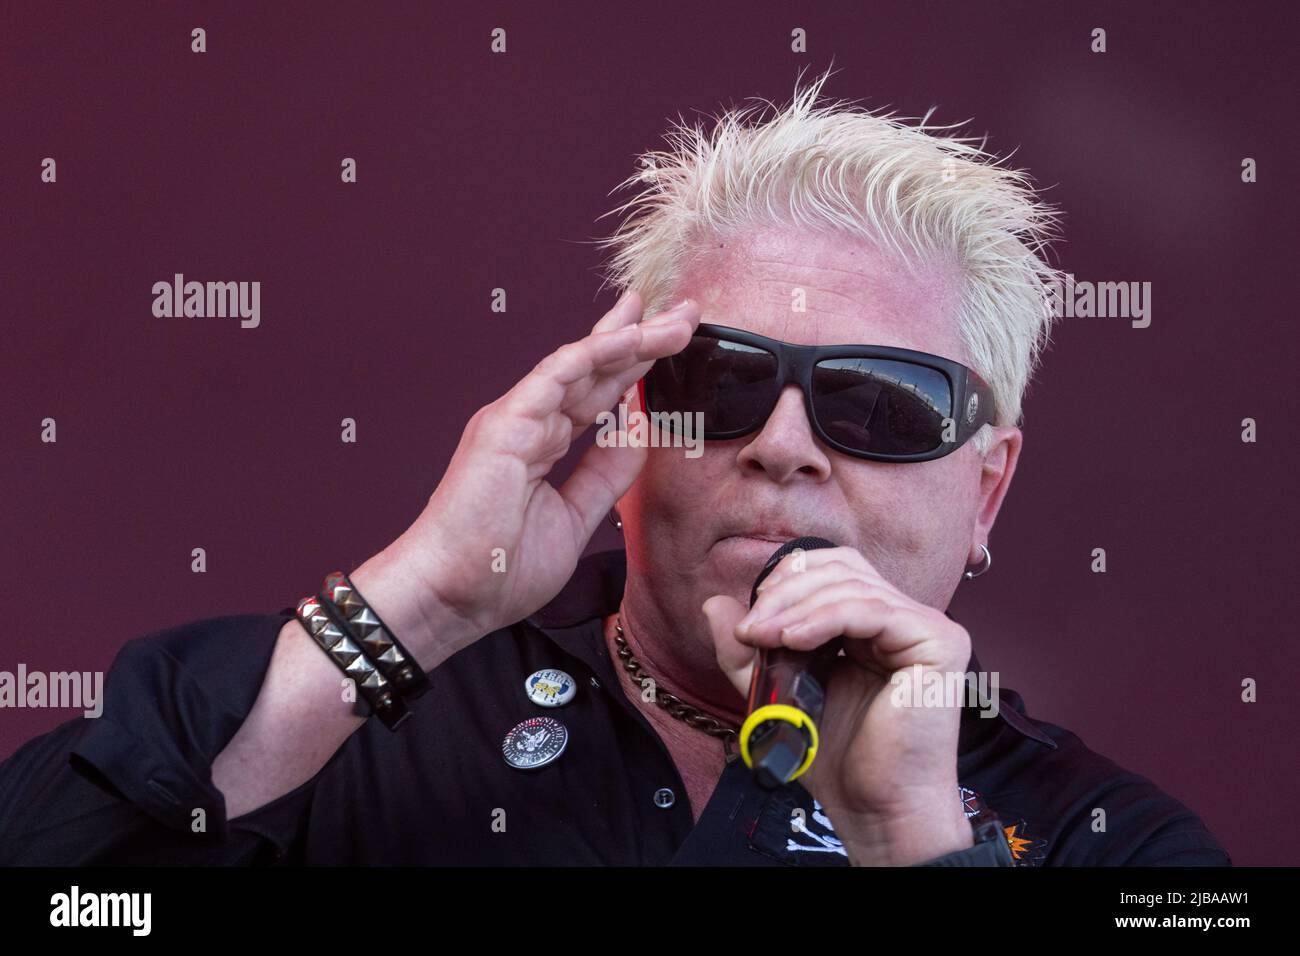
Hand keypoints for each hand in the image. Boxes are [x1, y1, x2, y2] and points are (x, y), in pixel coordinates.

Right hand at [363, 291, 700, 663]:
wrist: (452, 596)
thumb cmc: (498, 568)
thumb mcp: (575, 517)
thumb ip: (605, 474)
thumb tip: (638, 434)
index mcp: (541, 443)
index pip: (596, 393)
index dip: (634, 367)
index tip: (672, 345)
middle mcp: (529, 421)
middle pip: (595, 369)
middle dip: (642, 340)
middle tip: (685, 313)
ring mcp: (517, 418)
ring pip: (582, 363)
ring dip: (632, 339)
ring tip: (676, 320)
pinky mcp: (507, 422)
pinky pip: (558, 374)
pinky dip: (597, 352)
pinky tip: (633, 337)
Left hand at [701, 546, 975, 865]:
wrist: (876, 808)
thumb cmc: (837, 757)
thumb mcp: (776, 692)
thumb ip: (746, 651)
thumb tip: (713, 604)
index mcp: (877, 623)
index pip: (833, 570)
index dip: (787, 581)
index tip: (747, 619)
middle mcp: (907, 618)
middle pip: (842, 568)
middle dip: (785, 591)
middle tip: (748, 628)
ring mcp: (927, 627)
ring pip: (852, 586)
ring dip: (794, 607)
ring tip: (759, 637)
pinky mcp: (938, 642)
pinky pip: (871, 610)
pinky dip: (823, 618)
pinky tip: (790, 639)